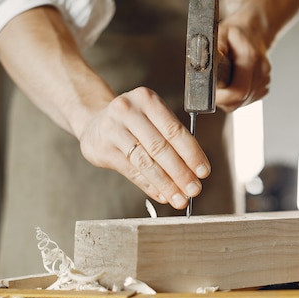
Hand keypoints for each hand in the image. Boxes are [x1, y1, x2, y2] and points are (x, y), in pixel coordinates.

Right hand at [78, 87, 210, 208]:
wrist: (95, 121)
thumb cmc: (133, 121)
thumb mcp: (152, 118)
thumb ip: (171, 140)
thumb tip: (193, 172)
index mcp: (146, 99)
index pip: (174, 130)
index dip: (191, 153)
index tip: (204, 172)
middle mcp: (127, 111)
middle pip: (159, 147)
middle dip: (180, 172)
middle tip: (194, 190)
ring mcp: (111, 129)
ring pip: (145, 162)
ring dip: (166, 184)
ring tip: (179, 198)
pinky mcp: (101, 149)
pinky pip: (131, 171)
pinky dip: (149, 186)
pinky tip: (162, 194)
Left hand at [215, 0, 298, 111]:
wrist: (251, 30)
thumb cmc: (233, 33)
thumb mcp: (217, 35)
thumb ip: (212, 52)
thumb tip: (203, 68)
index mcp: (249, 57)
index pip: (238, 92)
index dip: (221, 98)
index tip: (211, 94)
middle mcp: (261, 69)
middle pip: (240, 100)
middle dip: (224, 99)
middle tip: (214, 89)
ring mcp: (265, 79)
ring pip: (244, 102)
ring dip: (231, 99)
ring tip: (225, 81)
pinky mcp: (265, 85)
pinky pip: (249, 100)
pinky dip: (239, 97)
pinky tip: (234, 83)